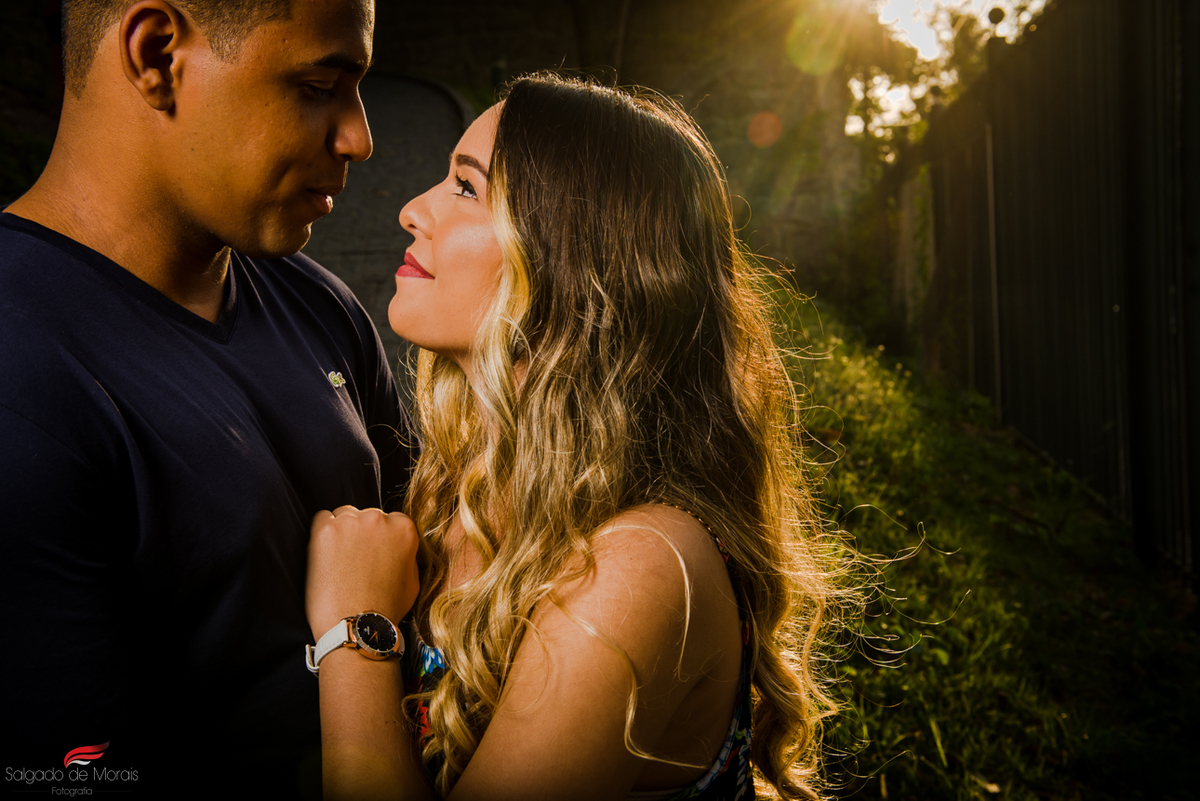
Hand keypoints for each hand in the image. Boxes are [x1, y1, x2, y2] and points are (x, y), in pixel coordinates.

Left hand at [306, 506, 419, 639]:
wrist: (357, 626)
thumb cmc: (385, 609)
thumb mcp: (413, 581)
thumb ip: (408, 555)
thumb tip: (400, 548)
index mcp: (405, 529)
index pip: (391, 520)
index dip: (380, 538)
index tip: (373, 553)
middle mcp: (379, 519)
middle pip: (366, 515)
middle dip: (361, 533)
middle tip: (354, 560)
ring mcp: (351, 523)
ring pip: (344, 515)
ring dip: (342, 531)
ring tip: (339, 561)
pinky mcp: (326, 530)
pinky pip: (321, 518)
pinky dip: (322, 533)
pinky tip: (325, 555)